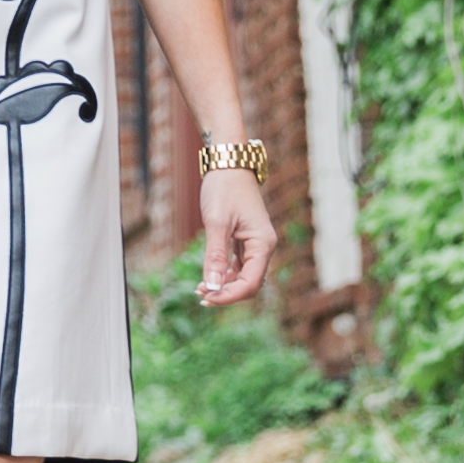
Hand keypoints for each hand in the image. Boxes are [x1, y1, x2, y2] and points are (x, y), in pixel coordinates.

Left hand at [196, 167, 278, 307]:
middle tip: (199, 295)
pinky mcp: (246, 242)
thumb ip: (214, 256)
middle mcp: (264, 247)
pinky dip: (224, 275)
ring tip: (199, 288)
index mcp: (263, 243)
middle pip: (249, 285)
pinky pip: (239, 267)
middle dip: (226, 294)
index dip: (229, 296)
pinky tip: (207, 278)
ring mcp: (256, 245)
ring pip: (244, 278)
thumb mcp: (216, 223)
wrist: (228, 165)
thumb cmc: (224, 189)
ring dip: (224, 286)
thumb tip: (210, 287)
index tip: (206, 297)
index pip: (250, 283)